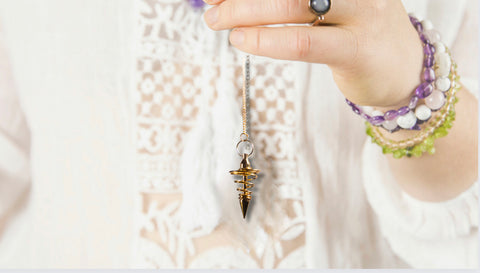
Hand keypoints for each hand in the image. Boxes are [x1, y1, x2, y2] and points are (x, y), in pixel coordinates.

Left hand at [203, 0, 423, 107]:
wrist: (408, 73)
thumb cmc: (358, 35)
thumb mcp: (331, 6)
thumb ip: (293, 0)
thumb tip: (237, 0)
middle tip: (210, 3)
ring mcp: (362, 11)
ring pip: (291, 4)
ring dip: (244, 11)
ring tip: (215, 20)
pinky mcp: (357, 48)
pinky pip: (303, 41)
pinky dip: (266, 40)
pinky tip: (241, 40)